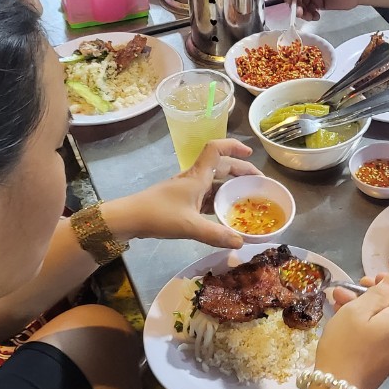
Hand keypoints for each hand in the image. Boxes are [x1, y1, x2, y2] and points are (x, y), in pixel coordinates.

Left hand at [100, 139, 258, 248]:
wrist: (130, 218)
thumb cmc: (159, 215)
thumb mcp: (190, 226)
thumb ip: (217, 235)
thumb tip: (241, 243)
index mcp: (198, 176)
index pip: (217, 149)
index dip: (234, 146)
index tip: (250, 152)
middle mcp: (195, 178)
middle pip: (222, 165)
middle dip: (241, 170)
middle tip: (259, 182)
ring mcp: (188, 189)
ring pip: (215, 181)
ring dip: (232, 185)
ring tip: (248, 196)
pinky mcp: (183, 200)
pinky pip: (208, 195)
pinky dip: (220, 199)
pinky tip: (226, 211)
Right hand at [314, 274, 388, 388]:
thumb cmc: (345, 346)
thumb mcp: (357, 312)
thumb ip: (380, 294)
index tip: (375, 278)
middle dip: (377, 294)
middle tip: (354, 286)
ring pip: (387, 321)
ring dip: (367, 307)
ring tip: (339, 299)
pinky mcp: (387, 362)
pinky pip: (383, 335)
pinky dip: (368, 323)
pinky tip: (344, 317)